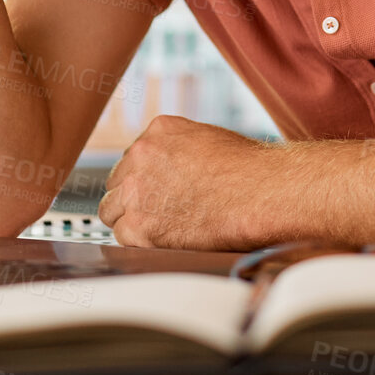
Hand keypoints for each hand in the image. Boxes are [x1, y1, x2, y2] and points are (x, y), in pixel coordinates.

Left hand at [97, 115, 283, 249]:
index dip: (145, 179)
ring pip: (112, 211)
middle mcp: (140, 156)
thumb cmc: (250, 172)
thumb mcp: (208, 141)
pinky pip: (124, 237)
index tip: (158, 192)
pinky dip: (141, 242)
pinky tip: (166, 241)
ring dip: (131, 220)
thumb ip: (178, 151)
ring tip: (161, 230)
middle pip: (116, 184)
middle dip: (132, 198)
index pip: (133, 159)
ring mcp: (136, 191)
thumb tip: (169, 172)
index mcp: (158, 131)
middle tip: (157, 214)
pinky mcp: (139, 226)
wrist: (262, 195)